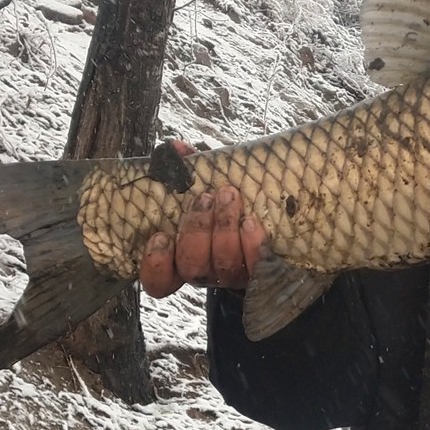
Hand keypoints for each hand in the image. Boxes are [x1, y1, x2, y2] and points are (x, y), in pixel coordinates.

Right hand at [140, 176, 265, 295]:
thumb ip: (185, 170)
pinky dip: (252, 245)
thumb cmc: (224, 203)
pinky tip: (250, 222)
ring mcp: (232, 274)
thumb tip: (176, 149)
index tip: (161, 236)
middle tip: (205, 198)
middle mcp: (205, 271)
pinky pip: (255, 266)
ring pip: (223, 264)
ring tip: (229, 196)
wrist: (273, 220)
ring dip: (224, 228)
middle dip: (197, 231)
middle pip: (192, 266)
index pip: (158, 280)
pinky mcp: (260, 271)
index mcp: (181, 257)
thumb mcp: (202, 185)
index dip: (155, 265)